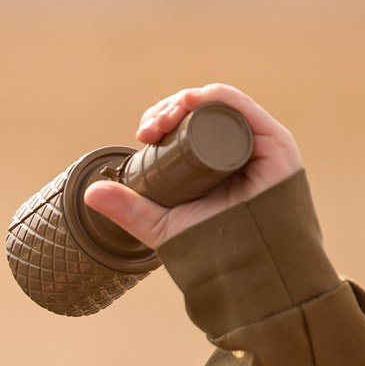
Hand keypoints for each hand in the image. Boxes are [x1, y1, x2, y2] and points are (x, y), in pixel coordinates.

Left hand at [84, 83, 303, 250]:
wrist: (249, 267)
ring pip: (216, 105)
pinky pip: (241, 108)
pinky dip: (213, 98)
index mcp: (214, 160)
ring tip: (162, 120)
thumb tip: (89, 193)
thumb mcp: (160, 225)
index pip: (187, 125)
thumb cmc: (212, 248)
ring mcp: (256, 143)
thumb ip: (128, 210)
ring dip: (184, 101)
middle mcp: (236, 147)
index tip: (142, 135)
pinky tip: (189, 103)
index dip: (161, 119)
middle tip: (149, 129)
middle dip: (169, 110)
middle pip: (200, 112)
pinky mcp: (274, 142)